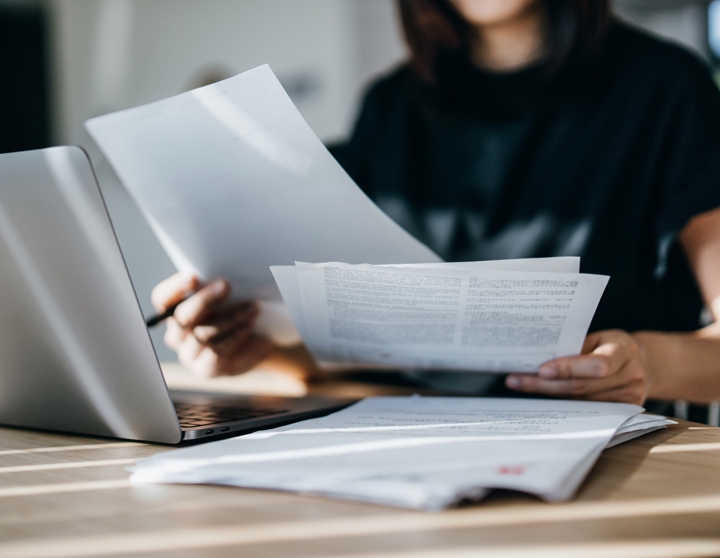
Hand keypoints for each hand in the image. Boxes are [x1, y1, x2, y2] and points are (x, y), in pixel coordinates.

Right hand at [151, 273, 272, 377]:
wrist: (259, 343)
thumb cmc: (239, 312)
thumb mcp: (228, 297)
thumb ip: (216, 287)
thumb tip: (219, 279)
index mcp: (175, 311)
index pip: (163, 299)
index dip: (175, 287)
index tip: (194, 276)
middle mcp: (177, 334)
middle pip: (181, 317)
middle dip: (204, 300)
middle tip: (226, 285)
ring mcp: (189, 354)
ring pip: (202, 334)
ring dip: (230, 317)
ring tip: (252, 306)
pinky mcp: (205, 369)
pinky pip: (216, 351)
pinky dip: (235, 334)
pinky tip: (249, 324)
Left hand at [504, 330, 650, 404]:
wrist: (644, 363)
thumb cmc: (612, 346)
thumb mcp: (599, 338)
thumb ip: (576, 347)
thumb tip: (539, 356)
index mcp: (624, 350)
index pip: (597, 363)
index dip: (569, 368)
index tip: (542, 369)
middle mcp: (631, 375)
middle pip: (582, 386)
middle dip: (546, 385)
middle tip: (517, 381)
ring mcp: (630, 397)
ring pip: (581, 400)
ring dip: (550, 395)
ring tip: (522, 386)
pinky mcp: (624, 411)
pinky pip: (587, 410)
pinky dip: (564, 403)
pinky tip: (543, 398)